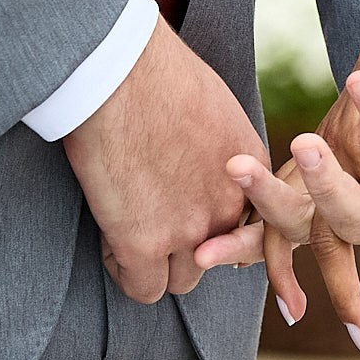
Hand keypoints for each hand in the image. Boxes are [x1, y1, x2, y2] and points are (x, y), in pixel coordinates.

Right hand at [63, 15, 266, 303]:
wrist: (120, 72)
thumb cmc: (155, 70)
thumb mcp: (212, 106)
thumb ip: (216, 146)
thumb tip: (197, 156)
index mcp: (248, 170)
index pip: (241, 221)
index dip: (210, 220)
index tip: (184, 210)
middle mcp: (228, 206)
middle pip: (216, 257)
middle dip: (185, 246)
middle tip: (151, 220)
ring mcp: (189, 230)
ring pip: (181, 280)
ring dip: (154, 262)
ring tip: (126, 229)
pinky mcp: (144, 244)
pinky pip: (142, 288)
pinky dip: (123, 269)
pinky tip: (110, 240)